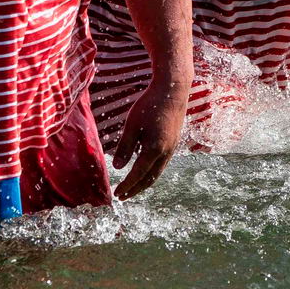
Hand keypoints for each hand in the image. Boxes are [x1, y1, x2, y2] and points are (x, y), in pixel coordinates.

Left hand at [110, 73, 187, 198]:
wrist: (172, 91)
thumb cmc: (149, 105)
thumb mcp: (132, 125)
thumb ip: (125, 147)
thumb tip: (117, 168)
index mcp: (154, 149)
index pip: (138, 174)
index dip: (126, 185)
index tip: (116, 194)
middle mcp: (165, 153)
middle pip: (150, 179)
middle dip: (135, 189)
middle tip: (122, 197)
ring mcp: (171, 149)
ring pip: (157, 173)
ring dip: (144, 183)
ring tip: (132, 188)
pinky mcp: (173, 143)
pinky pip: (161, 164)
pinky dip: (151, 172)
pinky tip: (143, 170)